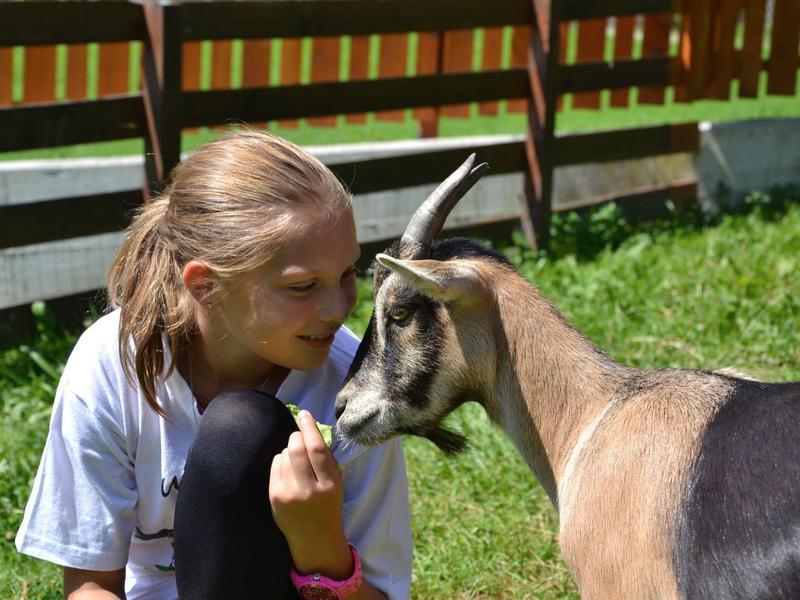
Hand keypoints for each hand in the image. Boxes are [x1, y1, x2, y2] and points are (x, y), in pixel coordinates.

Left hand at [269, 409, 352, 578]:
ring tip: (297, 459)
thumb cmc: (328, 504)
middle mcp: (307, 490)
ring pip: (284, 455)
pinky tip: (288, 468)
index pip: (317, 449)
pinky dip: (281, 460)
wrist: (314, 538)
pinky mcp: (274, 497)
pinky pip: (275, 465)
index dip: (309, 428)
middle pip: (296, 449)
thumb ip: (326, 459)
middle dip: (297, 436)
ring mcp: (288, 494)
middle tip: (300, 436)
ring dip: (290, 449)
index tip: (305, 414)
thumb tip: (311, 430)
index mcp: (329, 485)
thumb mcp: (336, 483)